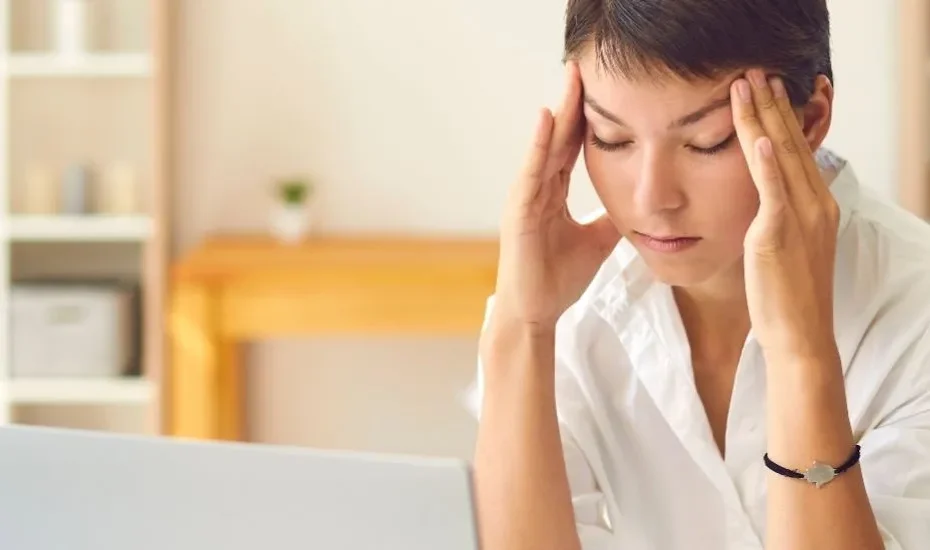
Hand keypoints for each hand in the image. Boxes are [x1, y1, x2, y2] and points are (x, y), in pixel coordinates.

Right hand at [491, 62, 619, 331]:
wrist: (536, 314)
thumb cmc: (556, 279)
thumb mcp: (596, 242)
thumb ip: (610, 218)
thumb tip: (635, 202)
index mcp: (552, 195)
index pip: (570, 148)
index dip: (584, 119)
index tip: (599, 88)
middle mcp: (536, 191)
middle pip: (557, 140)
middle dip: (570, 105)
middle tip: (581, 68)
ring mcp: (525, 200)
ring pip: (544, 149)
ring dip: (557, 114)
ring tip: (568, 81)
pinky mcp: (518, 213)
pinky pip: (531, 173)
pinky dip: (540, 146)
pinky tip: (549, 120)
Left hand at [731, 69, 838, 360]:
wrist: (799, 335)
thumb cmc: (787, 297)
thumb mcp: (786, 248)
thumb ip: (778, 219)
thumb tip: (763, 203)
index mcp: (817, 206)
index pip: (797, 151)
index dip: (781, 119)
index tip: (767, 92)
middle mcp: (815, 204)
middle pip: (792, 143)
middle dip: (772, 106)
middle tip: (756, 73)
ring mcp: (799, 217)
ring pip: (781, 156)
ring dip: (763, 118)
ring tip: (749, 86)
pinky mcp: (777, 233)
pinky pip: (773, 189)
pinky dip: (767, 161)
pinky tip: (760, 135)